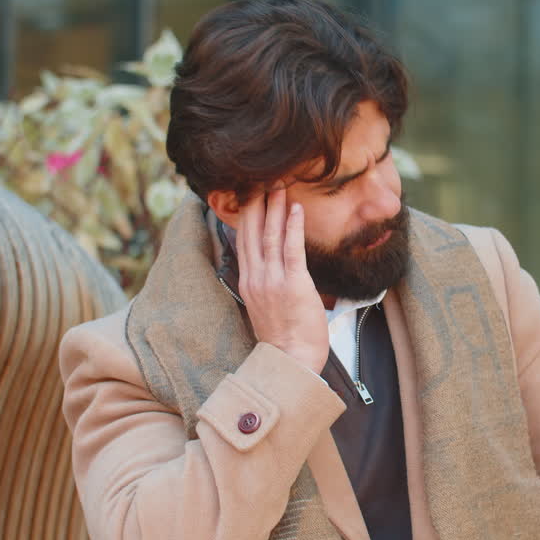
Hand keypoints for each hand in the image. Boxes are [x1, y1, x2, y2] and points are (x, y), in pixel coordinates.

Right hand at [236, 188, 328, 373]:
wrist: (289, 361)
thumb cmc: (284, 339)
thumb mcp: (266, 307)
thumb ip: (265, 284)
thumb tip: (270, 269)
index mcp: (248, 282)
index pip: (243, 240)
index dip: (246, 214)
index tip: (249, 193)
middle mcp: (256, 277)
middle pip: (253, 232)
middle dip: (257, 203)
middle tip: (262, 178)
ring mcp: (272, 280)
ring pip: (271, 236)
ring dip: (275, 208)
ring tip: (280, 185)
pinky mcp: (293, 284)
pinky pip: (292, 250)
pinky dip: (293, 227)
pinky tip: (296, 209)